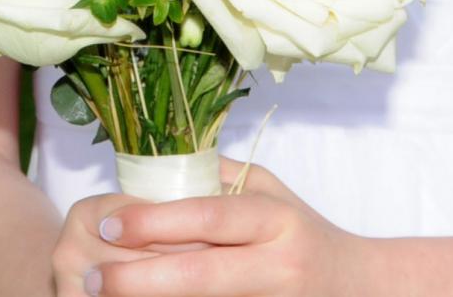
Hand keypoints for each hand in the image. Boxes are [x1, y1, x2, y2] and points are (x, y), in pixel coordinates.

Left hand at [71, 163, 368, 295]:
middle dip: (137, 279)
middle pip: (199, 276)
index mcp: (276, 219)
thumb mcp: (268, 192)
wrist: (361, 288)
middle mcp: (279, 264)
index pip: (206, 217)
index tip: (106, 224)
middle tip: (91, 277)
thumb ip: (215, 179)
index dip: (153, 222)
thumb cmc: (302, 232)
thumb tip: (149, 169)